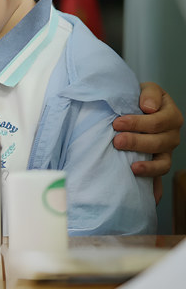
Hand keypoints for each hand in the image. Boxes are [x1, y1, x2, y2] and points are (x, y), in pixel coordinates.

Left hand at [112, 82, 182, 202]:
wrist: (135, 106)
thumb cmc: (140, 98)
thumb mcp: (146, 89)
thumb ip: (149, 94)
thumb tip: (148, 107)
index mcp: (170, 115)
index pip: (158, 122)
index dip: (138, 123)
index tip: (117, 123)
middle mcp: (171, 135)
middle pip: (159, 142)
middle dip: (137, 142)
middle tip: (117, 140)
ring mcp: (166, 152)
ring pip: (162, 163)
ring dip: (147, 166)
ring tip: (131, 166)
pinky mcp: (158, 164)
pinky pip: (160, 178)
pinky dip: (156, 189)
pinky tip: (150, 198)